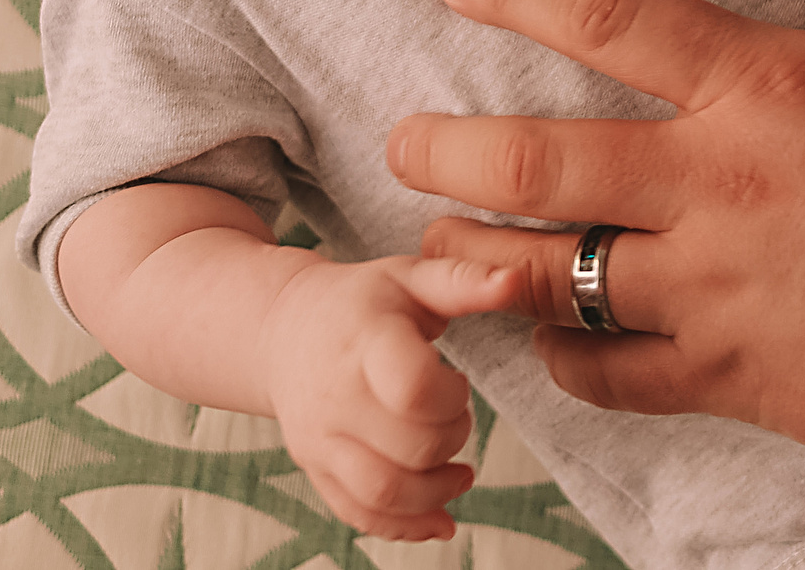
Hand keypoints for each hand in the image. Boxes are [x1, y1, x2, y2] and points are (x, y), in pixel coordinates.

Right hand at [258, 254, 507, 539]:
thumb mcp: (411, 278)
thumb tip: (517, 280)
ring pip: (385, 492)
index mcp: (364, 343)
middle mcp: (335, 397)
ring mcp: (321, 440)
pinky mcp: (317, 469)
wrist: (286, 331)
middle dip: (454, 436)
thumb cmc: (360, 301)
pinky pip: (358, 514)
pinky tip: (439, 519)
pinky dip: (404, 526)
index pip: (413, 389)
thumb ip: (466, 281)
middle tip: (454, 412)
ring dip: (436, 492)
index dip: (452, 395)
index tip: (455, 379)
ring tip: (458, 471)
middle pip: (412, 447)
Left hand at [385, 0, 804, 476]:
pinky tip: (545, 342)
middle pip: (537, 158)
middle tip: (398, 138)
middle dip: (445, 145)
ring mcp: (719, 286)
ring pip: (547, 273)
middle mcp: (725, 181)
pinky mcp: (731, 376)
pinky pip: (606, 372)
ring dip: (474, 261)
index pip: (615, 19)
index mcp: (771, 86)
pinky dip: (563, 358)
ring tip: (432, 247)